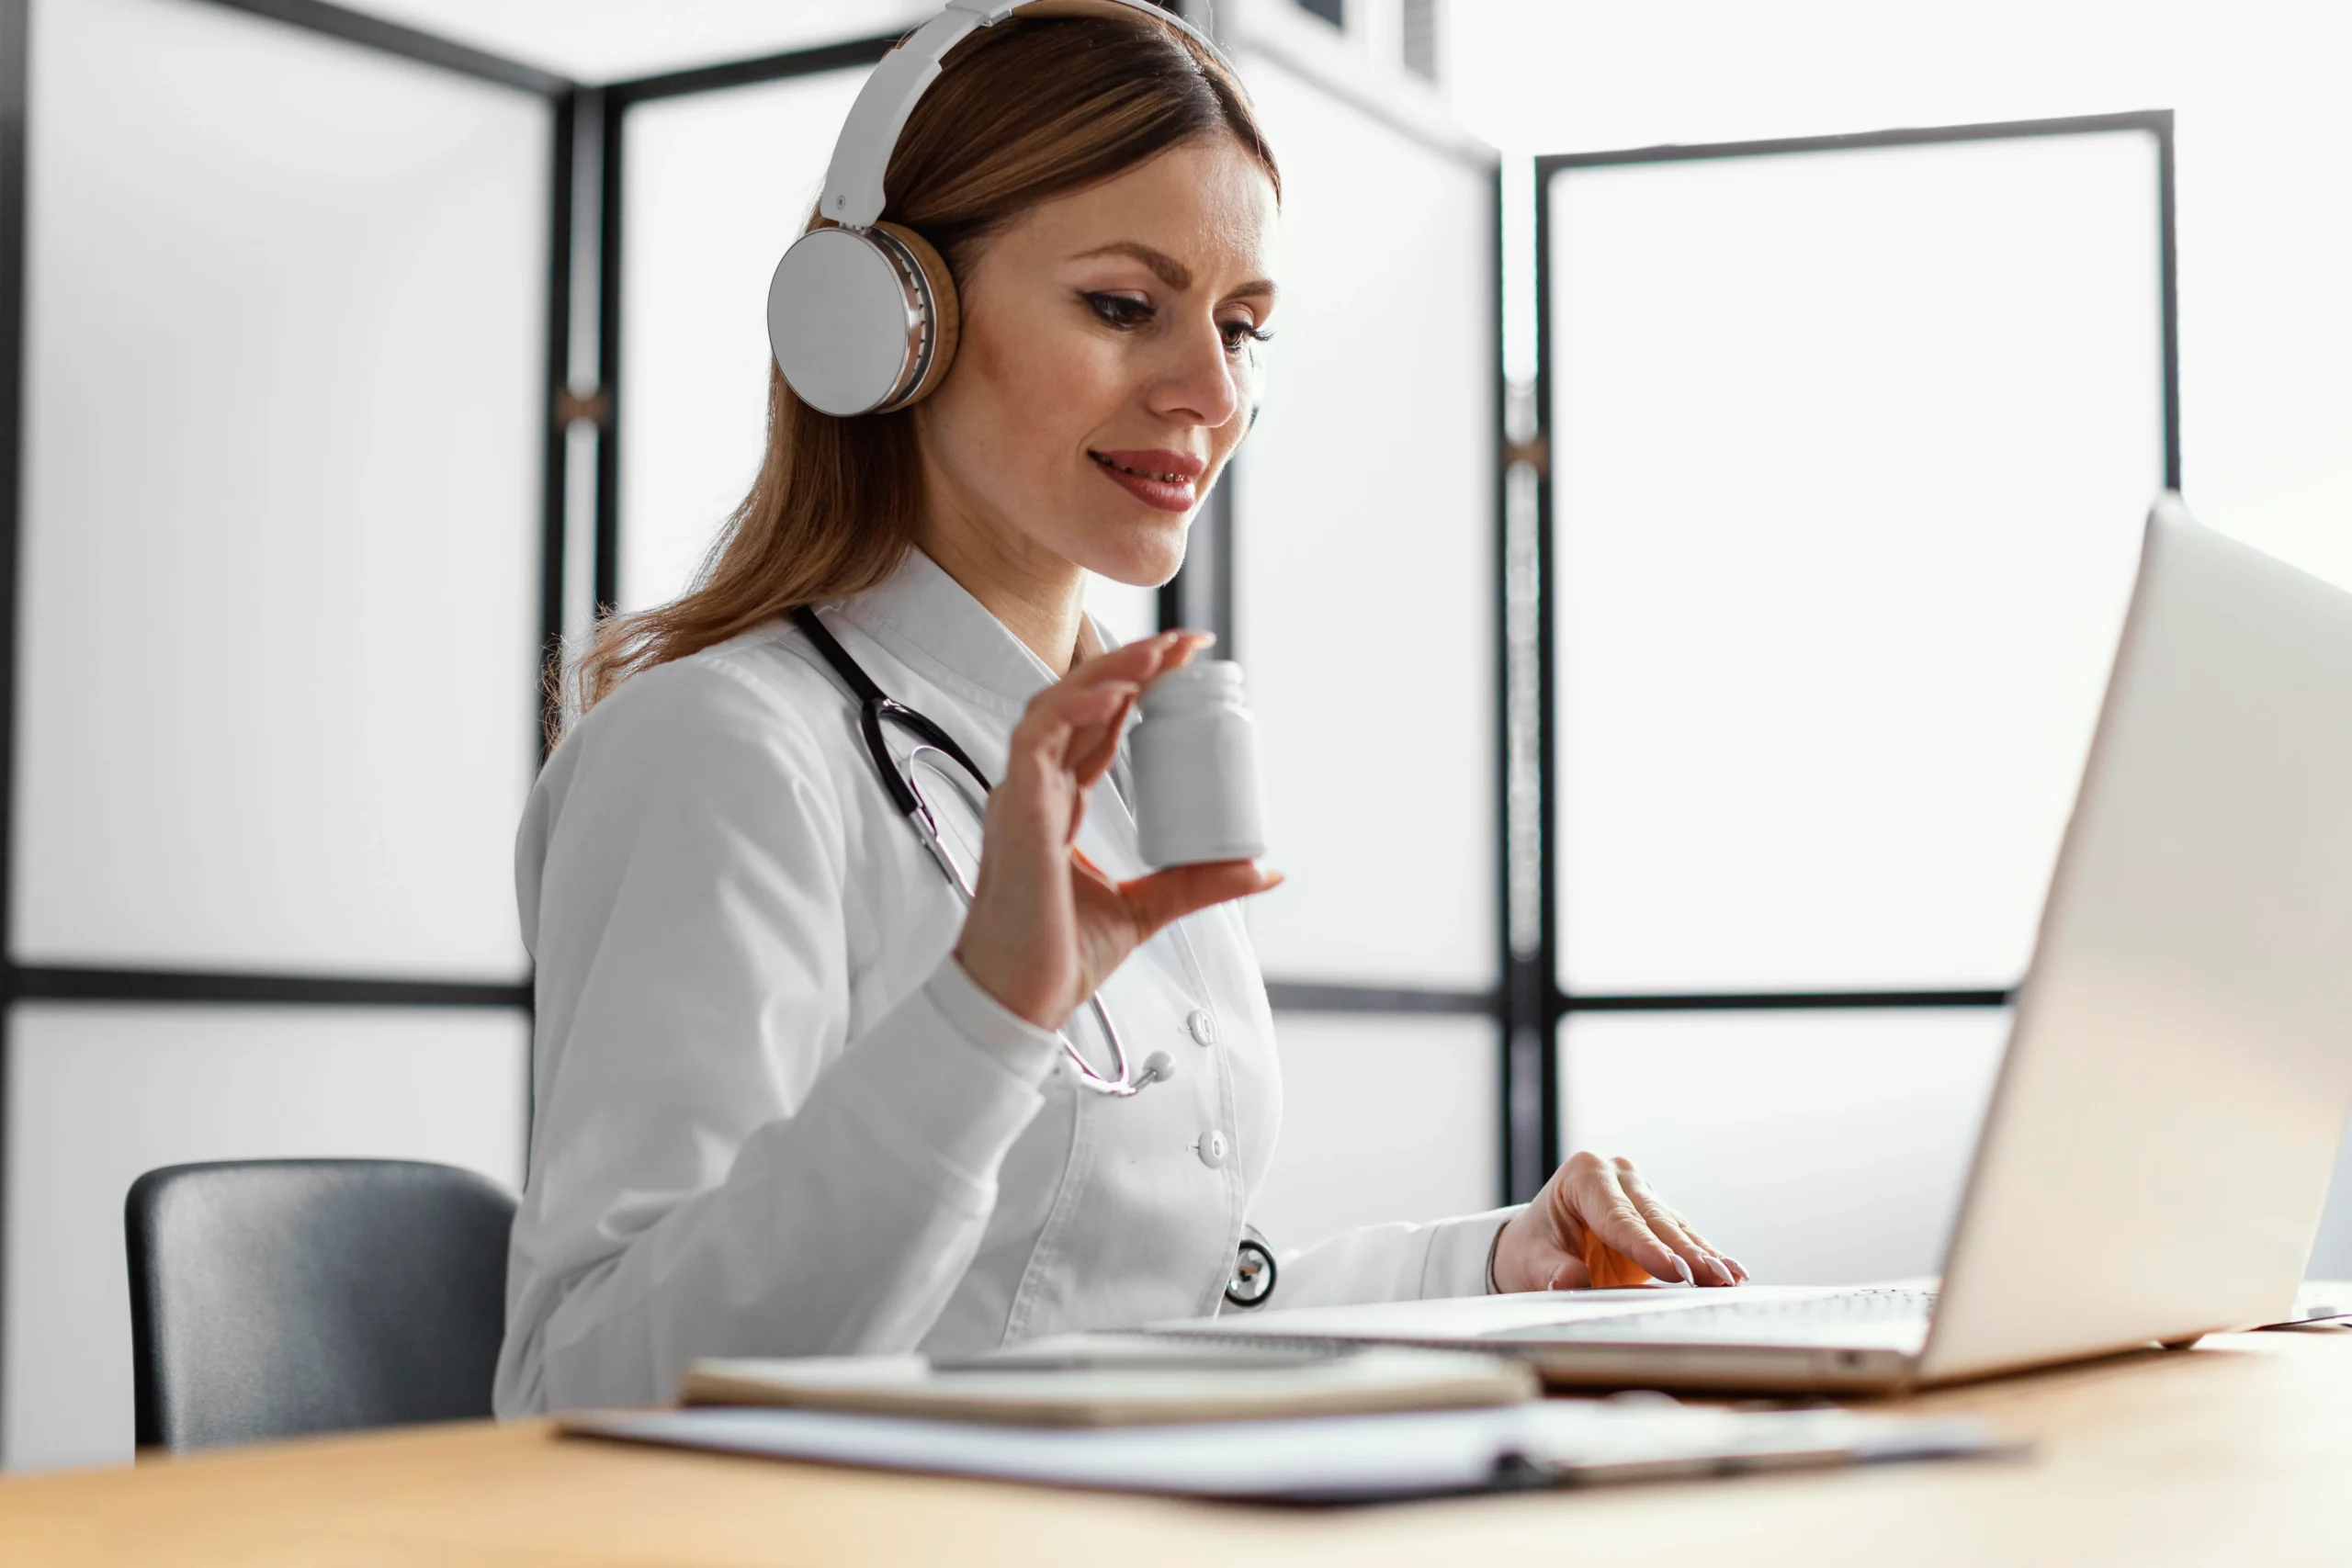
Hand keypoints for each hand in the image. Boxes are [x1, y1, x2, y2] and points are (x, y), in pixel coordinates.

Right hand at [953, 629, 1280, 1029]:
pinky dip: (1075, 709)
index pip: (1098, 728)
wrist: (1018, 1000)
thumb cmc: (1059, 958)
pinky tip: (1115, 693)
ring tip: (1158, 654)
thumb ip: (1199, 884)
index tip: (1184, 662)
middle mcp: (1036, 791)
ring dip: (1109, 673)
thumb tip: (1263, 870)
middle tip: (1184, 643)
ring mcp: (1021, 796)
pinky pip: (1037, 739)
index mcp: (1058, 806)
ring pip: (1057, 706)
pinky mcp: (1015, 810)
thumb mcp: (1148, 909)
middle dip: (1131, 665)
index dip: (1137, 689)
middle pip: (1079, 704)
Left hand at [1491, 1152, 1747, 1291]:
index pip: (1618, 1216)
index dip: (1646, 1246)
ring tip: (1732, 1279)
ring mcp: (1641, 1193)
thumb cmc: (1532, 1249)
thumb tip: (1570, 1282)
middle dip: (1686, 1252)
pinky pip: (1684, 1238)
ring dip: (1705, 1256)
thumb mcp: (1531, 1260)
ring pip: (1676, 1228)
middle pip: (1655, 1220)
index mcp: (1584, 1175)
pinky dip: (1707, 1257)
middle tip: (1713, 1278)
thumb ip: (1552, 1270)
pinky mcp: (1658, 1216)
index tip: (1672, 1270)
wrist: (1539, 1244)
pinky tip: (1734, 1273)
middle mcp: (1618, 1175)